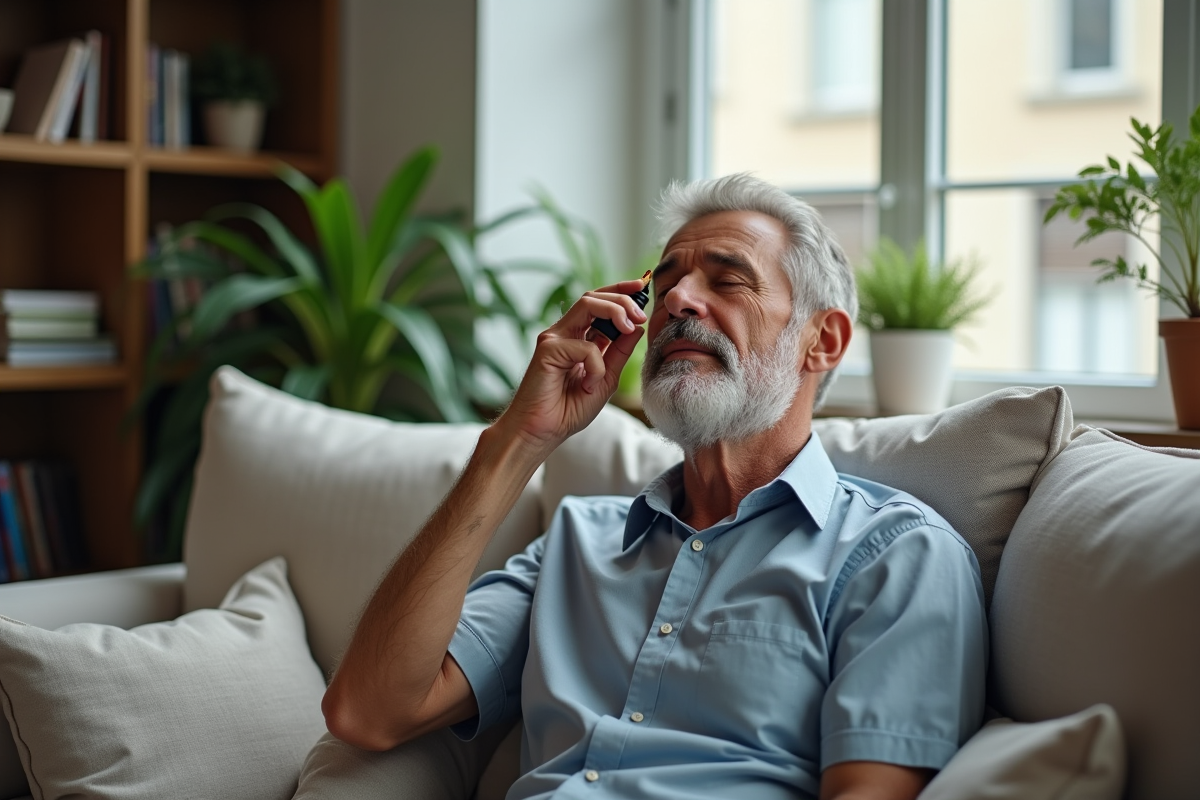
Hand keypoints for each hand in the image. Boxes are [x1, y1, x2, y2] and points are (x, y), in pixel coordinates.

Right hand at [495, 278, 647, 455]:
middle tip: (641, 315)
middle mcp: (564, 333)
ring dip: (615, 311)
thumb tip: (636, 328)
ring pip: (587, 304)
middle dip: (622, 299)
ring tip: (631, 326)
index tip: (643, 287)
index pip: (599, 304)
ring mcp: (554, 338)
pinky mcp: (547, 349)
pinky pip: (586, 346)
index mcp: (578, 338)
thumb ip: (619, 353)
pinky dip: (597, 365)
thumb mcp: (606, 379)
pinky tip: (590, 385)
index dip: (621, 292)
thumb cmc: (568, 410)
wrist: (542, 433)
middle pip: (593, 297)